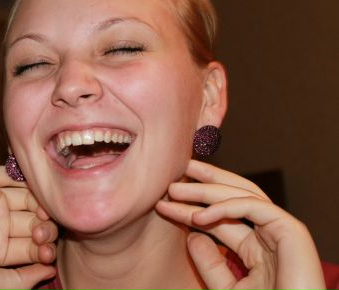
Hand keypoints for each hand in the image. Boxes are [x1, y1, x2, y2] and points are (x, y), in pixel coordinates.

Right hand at [0, 164, 57, 289]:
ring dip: (40, 204)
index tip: (47, 254)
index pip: (32, 248)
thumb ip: (19, 283)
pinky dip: (27, 178)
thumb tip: (50, 273)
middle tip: (41, 232)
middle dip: (44, 229)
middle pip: (33, 222)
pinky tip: (35, 188)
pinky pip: (13, 173)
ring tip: (42, 211)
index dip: (44, 250)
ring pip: (28, 198)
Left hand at [155, 160, 323, 289]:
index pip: (218, 220)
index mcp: (256, 249)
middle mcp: (268, 235)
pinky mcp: (291, 231)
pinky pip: (254, 207)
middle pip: (233, 199)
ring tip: (175, 187)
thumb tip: (193, 237)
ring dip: (207, 188)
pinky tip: (198, 215)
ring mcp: (281, 230)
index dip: (189, 210)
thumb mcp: (228, 289)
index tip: (162, 205)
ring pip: (242, 196)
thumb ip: (211, 265)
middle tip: (172, 177)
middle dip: (202, 184)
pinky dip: (226, 207)